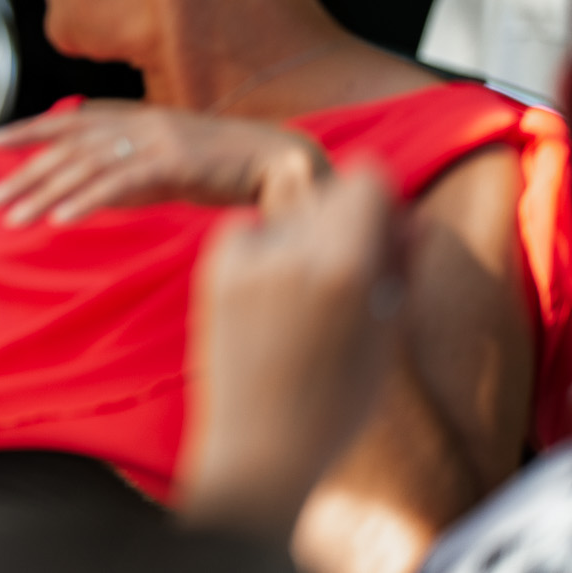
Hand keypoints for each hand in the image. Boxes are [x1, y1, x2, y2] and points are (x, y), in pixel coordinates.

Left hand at [0, 99, 330, 226]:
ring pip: (85, 167)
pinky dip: (85, 201)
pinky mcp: (173, 163)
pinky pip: (119, 185)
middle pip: (68, 149)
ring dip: (44, 194)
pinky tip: (59, 220)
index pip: (70, 121)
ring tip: (12, 218)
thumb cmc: (226, 168)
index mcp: (136, 118)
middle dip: (26, 174)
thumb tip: (88, 189)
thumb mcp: (168, 163)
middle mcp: (139, 124)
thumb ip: (128, 169)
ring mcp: (154, 141)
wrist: (281, 160)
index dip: (30, 129)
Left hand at [178, 166, 406, 537]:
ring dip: (302, 237)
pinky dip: (261, 247)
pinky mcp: (214, 270)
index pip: (367, 177)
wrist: (261, 448)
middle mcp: (295, 254)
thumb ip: (399, 269)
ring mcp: (248, 261)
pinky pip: (248, 228)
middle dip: (344, 220)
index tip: (382, 233)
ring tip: (305, 299)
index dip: (380, 202)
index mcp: (349, 269)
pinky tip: (269, 296)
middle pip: (328, 191)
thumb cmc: (339, 402)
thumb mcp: (387, 338)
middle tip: (347, 276)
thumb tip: (412, 220)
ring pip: (288, 212)